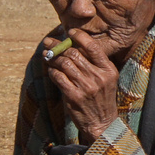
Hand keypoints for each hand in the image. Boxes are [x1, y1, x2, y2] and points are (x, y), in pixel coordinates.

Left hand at [43, 27, 117, 143]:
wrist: (102, 122)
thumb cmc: (101, 98)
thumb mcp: (106, 79)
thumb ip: (93, 63)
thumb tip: (72, 45)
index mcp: (108, 70)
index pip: (93, 47)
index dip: (79, 36)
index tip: (69, 32)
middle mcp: (98, 77)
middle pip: (74, 54)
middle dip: (58, 46)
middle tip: (48, 42)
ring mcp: (86, 87)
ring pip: (64, 64)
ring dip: (52, 58)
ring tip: (46, 55)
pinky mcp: (74, 97)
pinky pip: (58, 78)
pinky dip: (52, 71)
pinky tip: (51, 70)